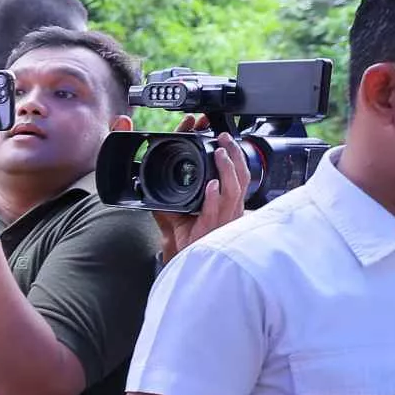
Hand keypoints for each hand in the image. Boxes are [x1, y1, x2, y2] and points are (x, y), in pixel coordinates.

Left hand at [156, 130, 250, 264]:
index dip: (234, 153)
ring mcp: (223, 217)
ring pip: (235, 188)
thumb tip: (153, 175)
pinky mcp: (212, 228)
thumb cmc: (186, 236)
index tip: (225, 136)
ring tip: (220, 153)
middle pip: (241, 175)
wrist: (182, 258)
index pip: (235, 171)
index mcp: (225, 200)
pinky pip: (216, 210)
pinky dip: (215, 197)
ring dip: (227, 169)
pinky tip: (212, 185)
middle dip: (235, 153)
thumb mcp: (178, 209)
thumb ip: (172, 192)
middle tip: (224, 137)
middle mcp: (228, 206)